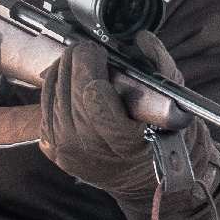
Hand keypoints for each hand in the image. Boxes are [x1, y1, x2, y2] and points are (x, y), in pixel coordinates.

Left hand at [39, 32, 184, 198]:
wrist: (146, 179)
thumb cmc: (164, 141)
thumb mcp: (175, 103)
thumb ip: (161, 67)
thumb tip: (143, 40)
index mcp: (121, 142)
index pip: (92, 92)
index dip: (92, 63)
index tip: (101, 51)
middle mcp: (88, 150)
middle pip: (69, 89)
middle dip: (77, 60)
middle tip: (90, 50)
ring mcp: (65, 151)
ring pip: (52, 93)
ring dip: (64, 70)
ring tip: (80, 62)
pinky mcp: (51, 148)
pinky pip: (44, 106)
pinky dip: (54, 87)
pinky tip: (69, 80)